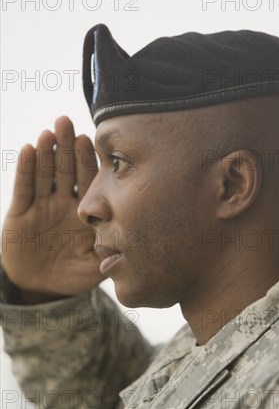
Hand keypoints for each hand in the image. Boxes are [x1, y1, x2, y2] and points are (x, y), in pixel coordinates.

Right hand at [1, 116, 103, 298]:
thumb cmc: (74, 274)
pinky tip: (27, 150)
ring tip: (48, 133)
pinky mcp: (21, 212)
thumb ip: (108, 255)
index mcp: (86, 211)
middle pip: (67, 170)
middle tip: (67, 122)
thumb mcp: (94, 267)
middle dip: (67, 147)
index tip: (90, 140)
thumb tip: (127, 247)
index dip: (88, 161)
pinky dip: (25, 170)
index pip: (89, 181)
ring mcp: (43, 205)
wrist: (41, 286)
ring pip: (45, 174)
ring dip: (46, 153)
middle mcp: (65, 202)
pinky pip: (24, 189)